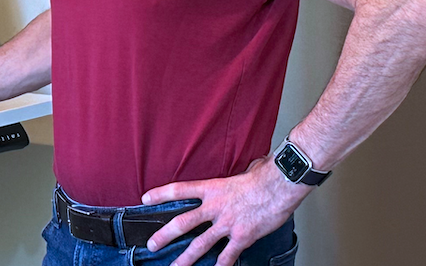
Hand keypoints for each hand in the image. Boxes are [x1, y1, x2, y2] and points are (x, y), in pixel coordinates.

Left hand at [141, 156, 311, 265]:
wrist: (280, 186)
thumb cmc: (264, 175)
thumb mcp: (240, 171)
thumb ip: (233, 178)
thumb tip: (242, 169)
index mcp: (212, 188)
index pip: (179, 190)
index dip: (160, 194)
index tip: (145, 199)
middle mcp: (215, 207)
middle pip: (183, 223)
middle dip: (164, 235)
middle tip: (151, 245)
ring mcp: (227, 224)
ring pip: (200, 244)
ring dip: (185, 258)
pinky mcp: (242, 236)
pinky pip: (228, 255)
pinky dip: (221, 265)